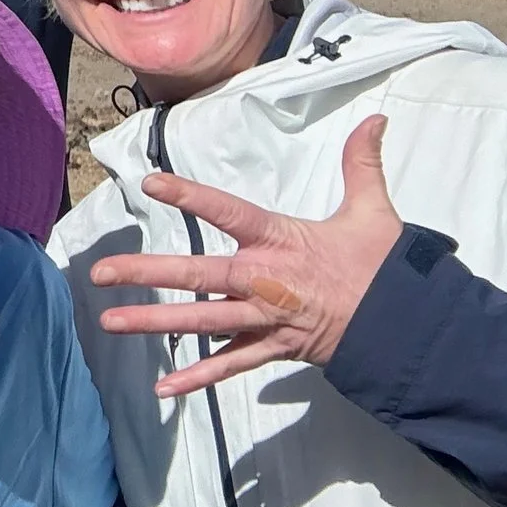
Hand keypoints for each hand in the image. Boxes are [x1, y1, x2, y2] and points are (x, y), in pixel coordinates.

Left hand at [90, 114, 401, 396]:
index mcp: (281, 242)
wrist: (407, 329)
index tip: (150, 183)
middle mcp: (264, 281)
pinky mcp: (272, 349)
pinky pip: (229, 365)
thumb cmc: (384, 269)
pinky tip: (163, 388)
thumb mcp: (373, 212)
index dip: (191, 196)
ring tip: (110, 321)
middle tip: (99, 273)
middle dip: (146, 273)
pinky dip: (197, 378)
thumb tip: (375, 119)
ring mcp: (264, 319)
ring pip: (201, 322)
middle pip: (198, 275)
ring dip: (155, 323)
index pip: (228, 212)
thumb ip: (361, 164)